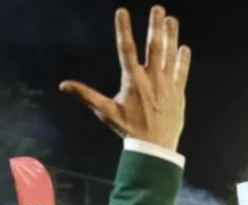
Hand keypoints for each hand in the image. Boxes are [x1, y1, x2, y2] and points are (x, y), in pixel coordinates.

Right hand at [59, 6, 189, 150]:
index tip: (123, 11)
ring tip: (171, 19)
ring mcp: (167, 86)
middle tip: (158, 9)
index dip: (124, 29)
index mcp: (133, 81)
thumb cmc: (129, 130)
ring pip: (170, 56)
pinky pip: (182, 72)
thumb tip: (63, 85)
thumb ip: (86, 95)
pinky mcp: (179, 93)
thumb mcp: (106, 112)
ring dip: (171, 36)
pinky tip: (184, 46)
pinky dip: (183, 59)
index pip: (127, 49)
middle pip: (154, 47)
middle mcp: (152, 80)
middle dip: (155, 27)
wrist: (156, 148)